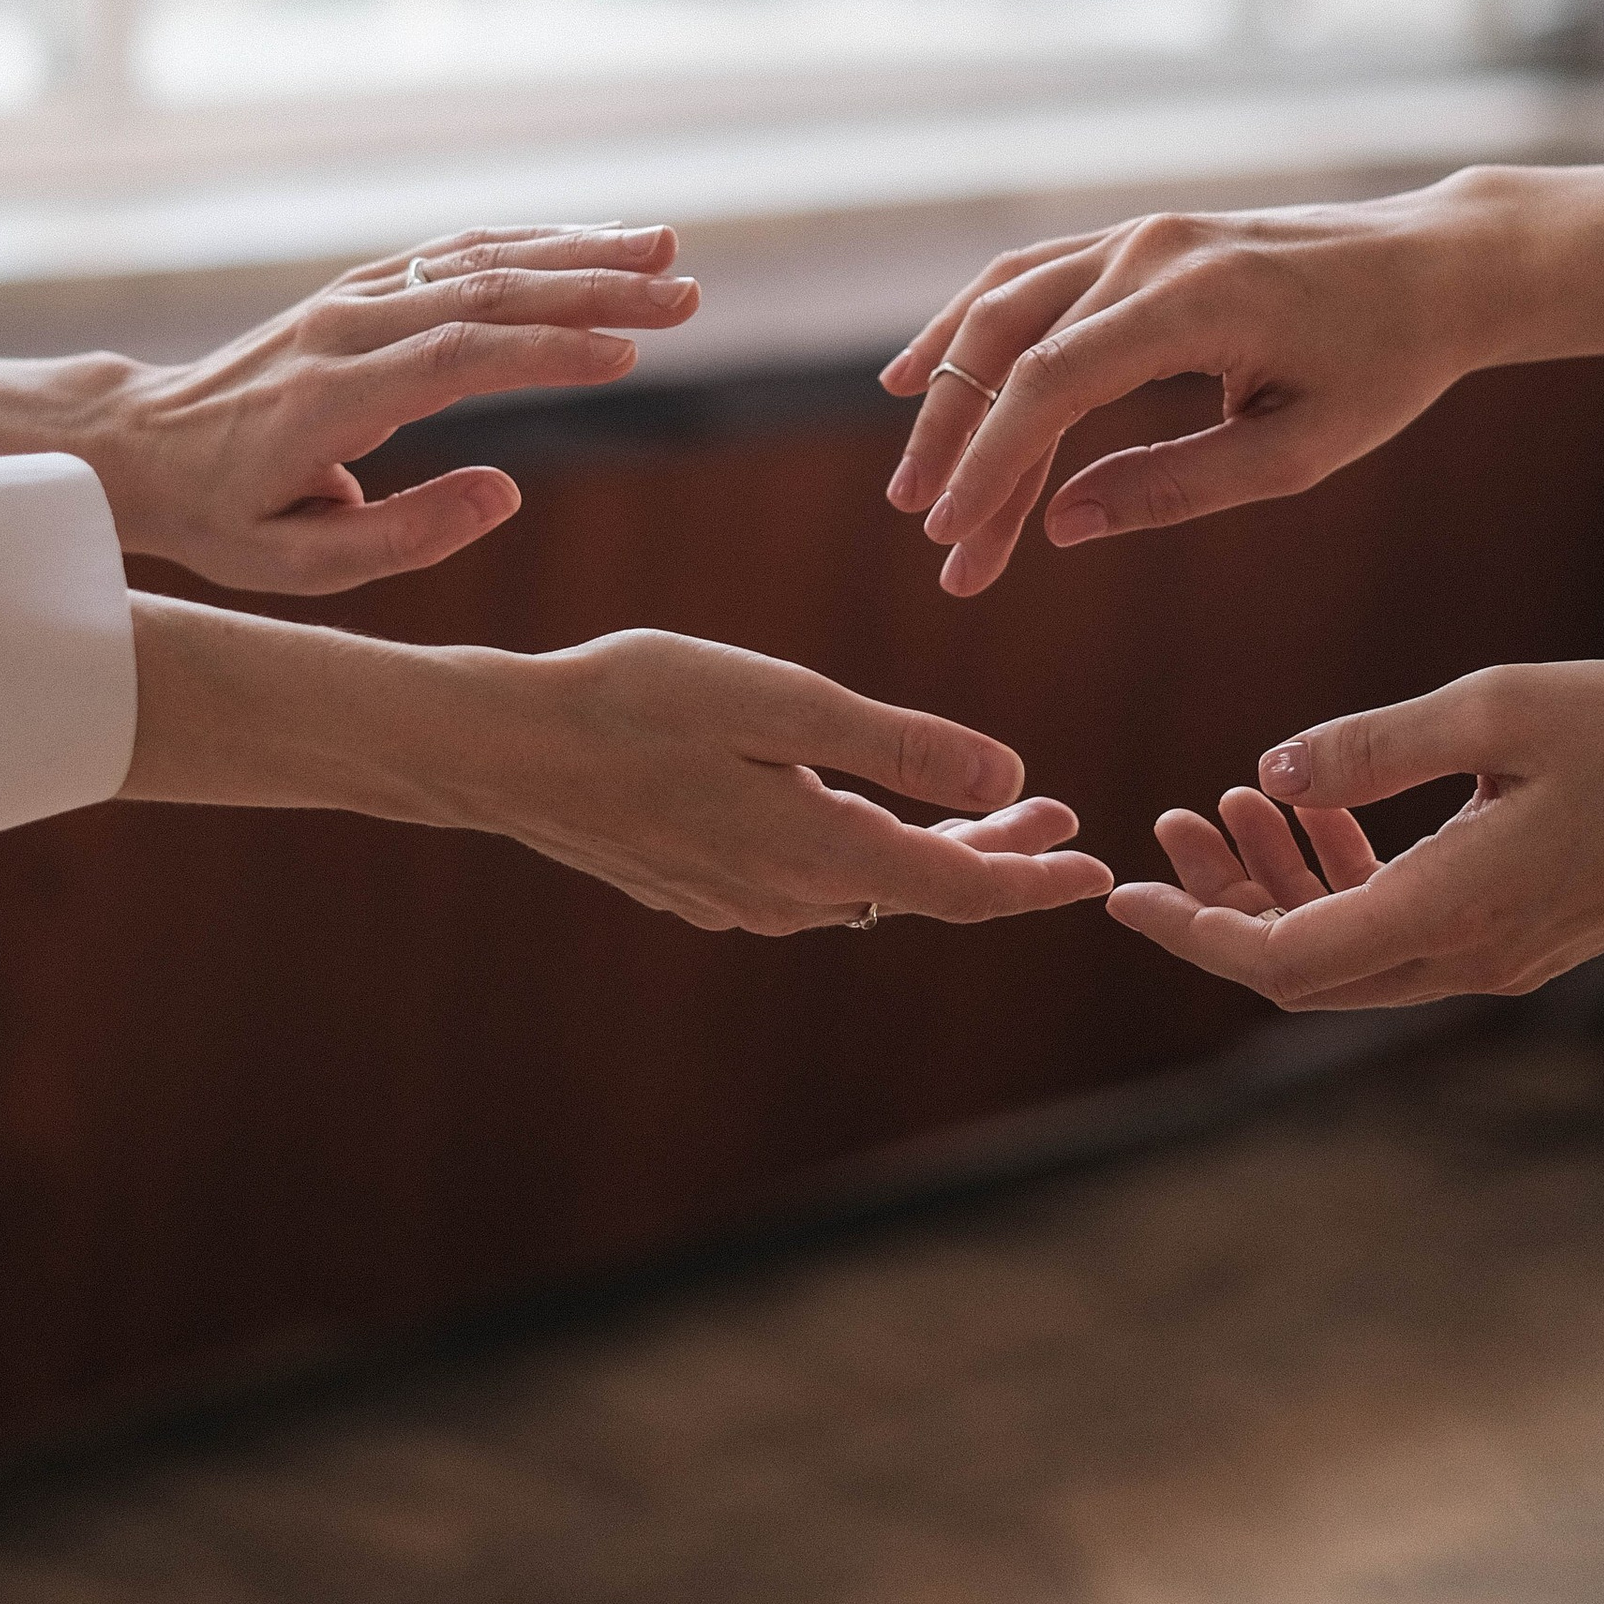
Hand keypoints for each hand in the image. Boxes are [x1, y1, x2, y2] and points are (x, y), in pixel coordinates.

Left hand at [0, 223, 701, 594]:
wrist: (138, 442)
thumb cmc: (220, 519)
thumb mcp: (294, 565)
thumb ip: (402, 535)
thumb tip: (506, 492)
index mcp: (329, 398)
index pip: (454, 358)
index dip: (545, 351)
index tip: (629, 355)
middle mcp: (346, 327)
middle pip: (484, 291)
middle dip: (592, 291)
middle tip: (686, 295)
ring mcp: (354, 297)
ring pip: (478, 258)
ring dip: (578, 252)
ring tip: (667, 252)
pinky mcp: (364, 287)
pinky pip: (459, 251)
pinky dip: (534, 242)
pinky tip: (598, 243)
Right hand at [423, 631, 1112, 931]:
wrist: (504, 747)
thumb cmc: (637, 703)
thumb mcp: (781, 702)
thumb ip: (899, 747)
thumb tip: (1013, 782)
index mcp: (816, 853)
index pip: (960, 890)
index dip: (1037, 880)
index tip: (1099, 867)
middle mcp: (785, 897)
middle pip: (922, 892)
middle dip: (999, 858)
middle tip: (1058, 816)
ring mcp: (737, 901)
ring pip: (868, 889)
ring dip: (934, 853)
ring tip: (987, 808)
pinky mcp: (701, 888)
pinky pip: (812, 885)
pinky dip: (867, 854)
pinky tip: (866, 815)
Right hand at [883, 159, 1603, 596]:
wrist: (1434, 265)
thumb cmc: (1383, 365)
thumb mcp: (1299, 452)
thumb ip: (1177, 487)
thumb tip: (1063, 525)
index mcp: (1195, 301)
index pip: (1051, 382)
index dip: (990, 462)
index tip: (950, 538)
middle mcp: (1150, 250)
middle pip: (1008, 344)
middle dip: (958, 444)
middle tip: (928, 536)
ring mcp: (1138, 233)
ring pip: (1004, 306)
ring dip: (949, 389)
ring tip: (914, 477)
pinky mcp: (1137, 238)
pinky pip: (1029, 278)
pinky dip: (969, 326)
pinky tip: (921, 371)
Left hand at [1106, 658, 1603, 1010]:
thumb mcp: (1498, 708)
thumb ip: (1373, 744)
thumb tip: (1269, 768)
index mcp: (1451, 911)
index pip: (1282, 960)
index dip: (1190, 932)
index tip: (1119, 893)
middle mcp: (1466, 957)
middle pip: (1301, 968)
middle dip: (1222, 905)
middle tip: (1171, 819)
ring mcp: (1495, 954)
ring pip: (1348, 950)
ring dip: (1279, 884)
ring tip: (1228, 795)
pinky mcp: (1520, 931)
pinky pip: (1400, 925)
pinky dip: (1343, 875)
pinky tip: (1315, 800)